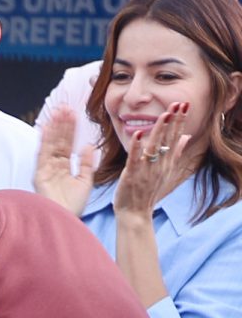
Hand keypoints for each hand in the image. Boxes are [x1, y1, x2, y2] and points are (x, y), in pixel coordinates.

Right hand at [33, 106, 96, 214]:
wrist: (65, 219)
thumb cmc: (74, 205)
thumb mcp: (85, 181)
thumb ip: (86, 163)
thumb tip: (88, 145)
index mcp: (64, 168)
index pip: (67, 145)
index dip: (70, 130)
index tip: (74, 114)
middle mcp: (53, 167)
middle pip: (58, 141)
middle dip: (62, 124)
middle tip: (66, 107)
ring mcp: (45, 169)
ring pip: (51, 144)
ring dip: (55, 127)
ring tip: (59, 111)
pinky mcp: (40, 174)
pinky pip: (43, 153)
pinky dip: (44, 140)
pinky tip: (47, 126)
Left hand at [113, 102, 192, 216]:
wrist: (135, 213)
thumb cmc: (147, 191)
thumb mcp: (165, 171)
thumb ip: (175, 153)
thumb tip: (186, 137)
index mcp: (166, 163)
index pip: (175, 138)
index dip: (180, 121)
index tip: (184, 105)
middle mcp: (159, 165)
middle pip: (168, 140)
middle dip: (173, 121)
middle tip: (179, 103)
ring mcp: (146, 170)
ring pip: (154, 147)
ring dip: (159, 130)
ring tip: (164, 114)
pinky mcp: (132, 176)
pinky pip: (135, 159)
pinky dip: (137, 147)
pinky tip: (138, 134)